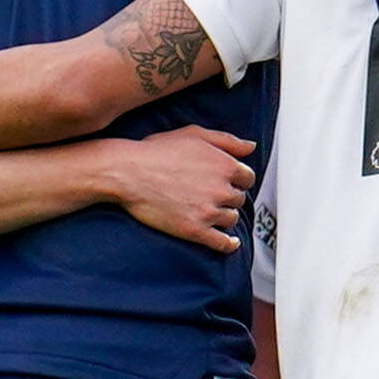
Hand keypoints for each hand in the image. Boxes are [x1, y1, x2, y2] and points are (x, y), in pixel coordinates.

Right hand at [103, 123, 257, 250]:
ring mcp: (208, 211)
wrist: (128, 173)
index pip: (247, 178)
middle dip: (228, 197)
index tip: (228, 183)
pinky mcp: (195, 230)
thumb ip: (227, 141)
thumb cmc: (157, 151)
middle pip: (239, 199)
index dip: (237, 180)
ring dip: (223, 216)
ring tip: (208, 211)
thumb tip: (250, 147)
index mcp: (224, 165)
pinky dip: (228, 244)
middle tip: (211, 195)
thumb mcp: (194, 134)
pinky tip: (228, 242)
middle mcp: (221, 189)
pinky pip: (222, 243)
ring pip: (231, 219)